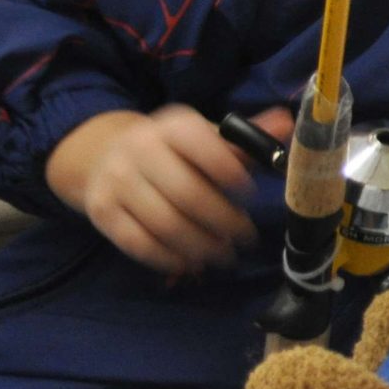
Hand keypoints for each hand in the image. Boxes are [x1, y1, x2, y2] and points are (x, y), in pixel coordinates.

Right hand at [48, 104, 289, 276]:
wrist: (104, 155)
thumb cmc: (173, 150)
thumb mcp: (205, 136)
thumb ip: (245, 138)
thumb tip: (286, 125)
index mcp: (174, 126)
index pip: (206, 148)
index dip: (232, 175)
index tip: (251, 195)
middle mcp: (141, 150)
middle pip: (187, 193)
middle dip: (222, 221)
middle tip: (246, 238)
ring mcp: (117, 182)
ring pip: (164, 223)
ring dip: (199, 245)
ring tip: (223, 255)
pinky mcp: (103, 213)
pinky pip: (138, 243)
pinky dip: (168, 258)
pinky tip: (190, 264)